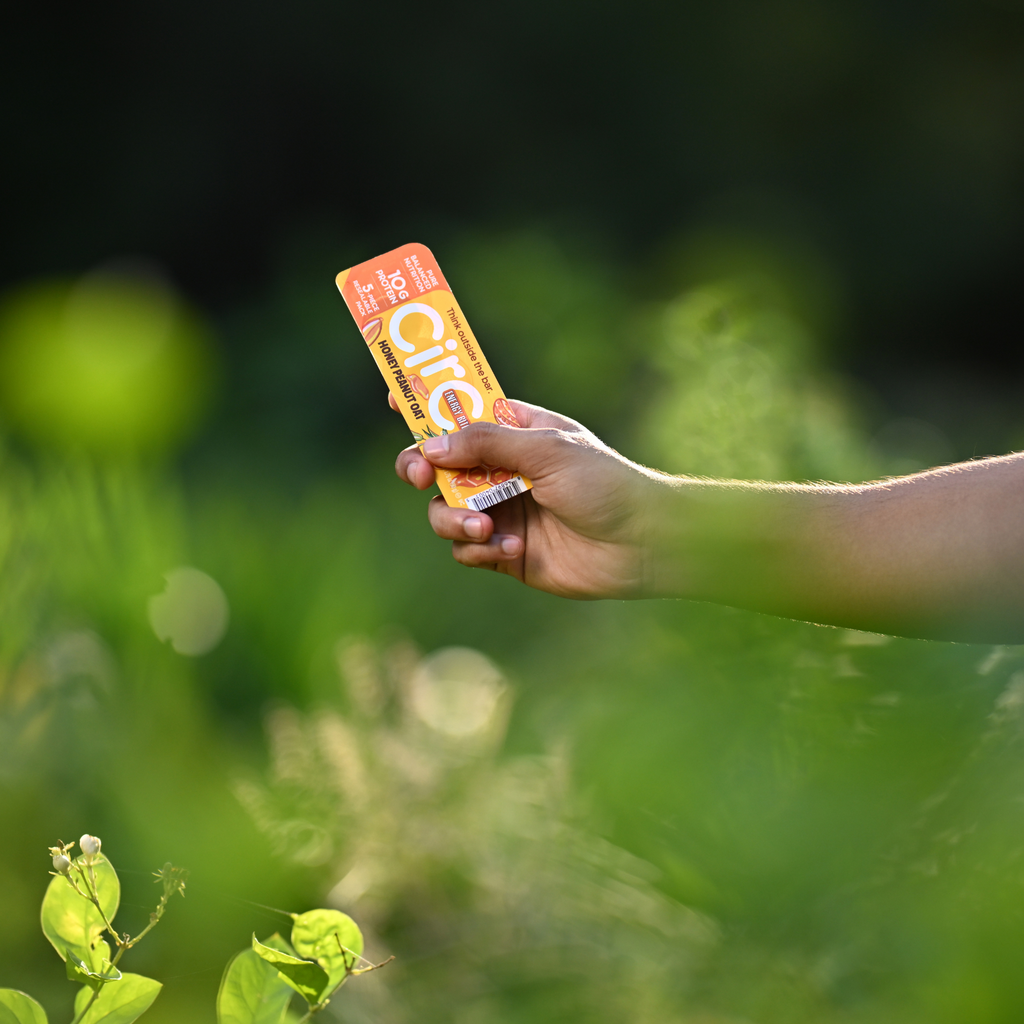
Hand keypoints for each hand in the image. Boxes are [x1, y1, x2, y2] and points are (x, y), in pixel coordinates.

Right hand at [394, 399, 658, 598]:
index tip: (392, 398)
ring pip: (443, 510)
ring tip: (486, 527)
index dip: (425, 404)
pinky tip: (513, 550)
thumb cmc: (605, 484)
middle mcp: (501, 469)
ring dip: (454, 518)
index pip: (460, 411)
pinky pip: (466, 549)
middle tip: (420, 476)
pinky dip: (480, 549)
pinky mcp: (504, 551)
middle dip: (419, 468)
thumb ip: (487, 443)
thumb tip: (430, 445)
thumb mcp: (547, 450)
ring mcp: (500, 510)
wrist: (643, 544)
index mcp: (514, 431)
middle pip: (435, 463)